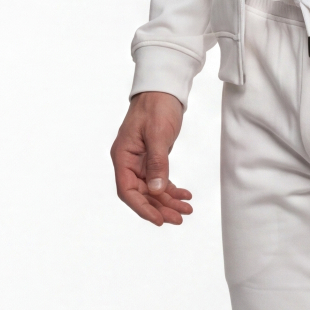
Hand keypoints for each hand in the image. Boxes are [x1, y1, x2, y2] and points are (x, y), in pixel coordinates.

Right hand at [111, 92, 192, 225]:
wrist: (163, 90)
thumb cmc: (156, 107)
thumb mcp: (158, 135)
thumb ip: (157, 163)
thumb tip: (157, 190)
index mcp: (122, 156)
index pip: (127, 190)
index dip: (142, 208)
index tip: (159, 219)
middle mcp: (128, 161)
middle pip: (141, 193)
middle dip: (160, 207)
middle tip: (179, 218)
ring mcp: (140, 161)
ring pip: (152, 189)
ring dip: (168, 201)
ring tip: (186, 209)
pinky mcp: (152, 159)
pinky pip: (159, 180)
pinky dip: (171, 189)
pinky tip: (184, 195)